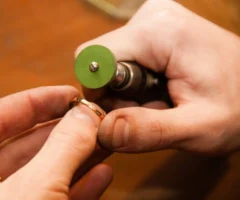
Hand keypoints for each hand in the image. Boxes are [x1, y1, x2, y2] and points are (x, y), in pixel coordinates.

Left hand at [0, 86, 111, 199]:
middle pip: (26, 145)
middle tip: (91, 117)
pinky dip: (80, 186)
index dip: (33, 101)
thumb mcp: (34, 190)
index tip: (67, 94)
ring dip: (78, 156)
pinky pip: (55, 197)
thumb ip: (61, 148)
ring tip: (103, 139)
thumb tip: (84, 115)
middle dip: (64, 130)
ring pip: (45, 171)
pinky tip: (102, 172)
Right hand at [76, 0, 239, 154]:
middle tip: (152, 110)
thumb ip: (149, 131)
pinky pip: (122, 60)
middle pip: (99, 62)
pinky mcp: (152, 29)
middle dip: (117, 95)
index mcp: (157, 31)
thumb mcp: (199, 129)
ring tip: (161, 101)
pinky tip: (160, 89)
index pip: (92, 59)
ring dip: (126, 92)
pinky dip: (134, 83)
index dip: (100, 93)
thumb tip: (102, 131)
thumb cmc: (238, 107)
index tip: (127, 112)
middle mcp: (150, 16)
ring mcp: (151, 19)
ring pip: (109, 63)